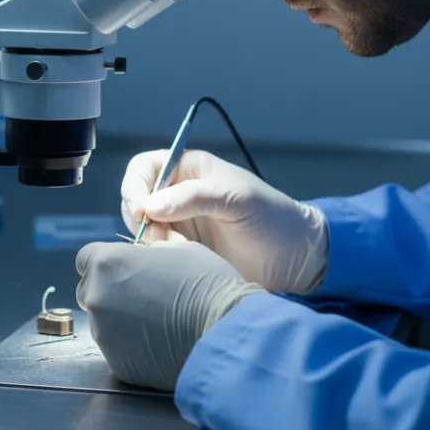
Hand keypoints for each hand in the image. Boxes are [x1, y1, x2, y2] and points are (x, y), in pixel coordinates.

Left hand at [76, 239, 264, 391]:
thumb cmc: (208, 284)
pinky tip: (161, 341)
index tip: (125, 269)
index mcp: (108, 263)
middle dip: (110, 291)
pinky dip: (134, 345)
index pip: (86, 259)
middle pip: (91, 291)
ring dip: (122, 319)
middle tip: (144, 295)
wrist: (224, 333)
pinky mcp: (117, 363)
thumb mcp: (181, 249)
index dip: (106, 263)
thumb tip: (144, 256)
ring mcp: (104, 334)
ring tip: (160, 321)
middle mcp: (97, 297)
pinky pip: (119, 349)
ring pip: (104, 322)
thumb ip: (150, 250)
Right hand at [121, 150, 328, 293]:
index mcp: (190, 169)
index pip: (144, 168)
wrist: (294, 258)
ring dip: (152, 240)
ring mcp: (180, 224)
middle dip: (141, 219)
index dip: (135, 186)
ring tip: (180, 250)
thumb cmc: (270, 218)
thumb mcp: (235, 198)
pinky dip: (160, 257)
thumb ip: (193, 197)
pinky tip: (183, 261)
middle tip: (161, 237)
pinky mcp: (183, 251)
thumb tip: (150, 206)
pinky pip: (156, 252)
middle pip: (136, 199)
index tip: (141, 210)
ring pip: (143, 229)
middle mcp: (179, 194)